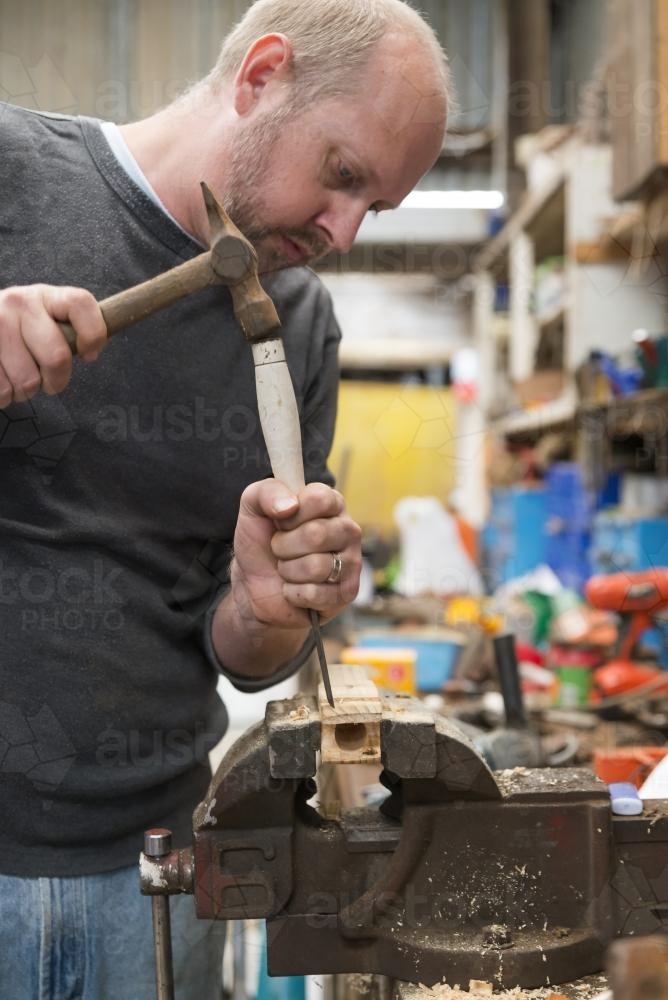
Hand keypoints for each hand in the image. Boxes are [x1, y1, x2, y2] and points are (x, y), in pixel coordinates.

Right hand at [0, 284, 106, 404]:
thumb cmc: (20, 331)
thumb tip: (92, 351)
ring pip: (27, 381)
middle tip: (48, 381)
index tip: (90, 355)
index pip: (81, 304)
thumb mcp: (45, 319)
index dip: (94, 334)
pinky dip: (5, 395)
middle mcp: (18, 303)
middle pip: (57, 357)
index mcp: (45, 296)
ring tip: (19, 376)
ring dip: (26, 391)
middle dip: (56, 381)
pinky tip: (3, 378)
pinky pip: (2, 390)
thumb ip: (70, 331)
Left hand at [231, 478, 361, 629]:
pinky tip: (295, 589)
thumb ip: (267, 492)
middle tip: (279, 549)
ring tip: (287, 569)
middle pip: (317, 534)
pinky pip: (315, 593)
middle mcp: (348, 530)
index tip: (280, 522)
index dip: (291, 515)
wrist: (254, 585)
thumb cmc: (261, 543)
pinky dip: (293, 593)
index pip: (319, 499)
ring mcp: (351, 563)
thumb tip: (290, 505)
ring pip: (316, 567)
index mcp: (331, 503)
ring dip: (288, 571)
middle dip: (284, 546)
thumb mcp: (253, 508)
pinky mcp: (347, 593)